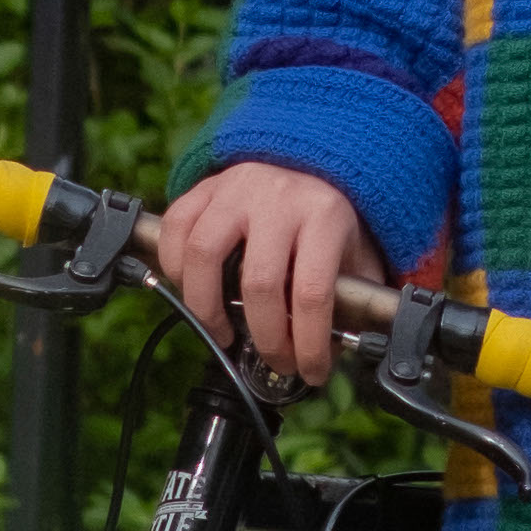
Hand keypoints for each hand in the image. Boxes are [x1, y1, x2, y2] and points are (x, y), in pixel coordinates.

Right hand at [152, 158, 362, 382]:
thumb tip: (333, 351)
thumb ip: (353, 299)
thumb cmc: (328, 218)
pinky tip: (192, 290)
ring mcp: (236, 189)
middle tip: (272, 359)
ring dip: (206, 307)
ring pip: (204, 253)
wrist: (306, 159)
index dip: (308, 343)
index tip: (310, 370)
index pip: (311, 292)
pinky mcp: (204, 186)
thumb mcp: (356, 252)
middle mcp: (278, 199)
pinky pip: (175, 228)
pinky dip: (174, 267)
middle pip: (258, 282)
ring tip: (221, 331)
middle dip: (265, 337)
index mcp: (324, 216)